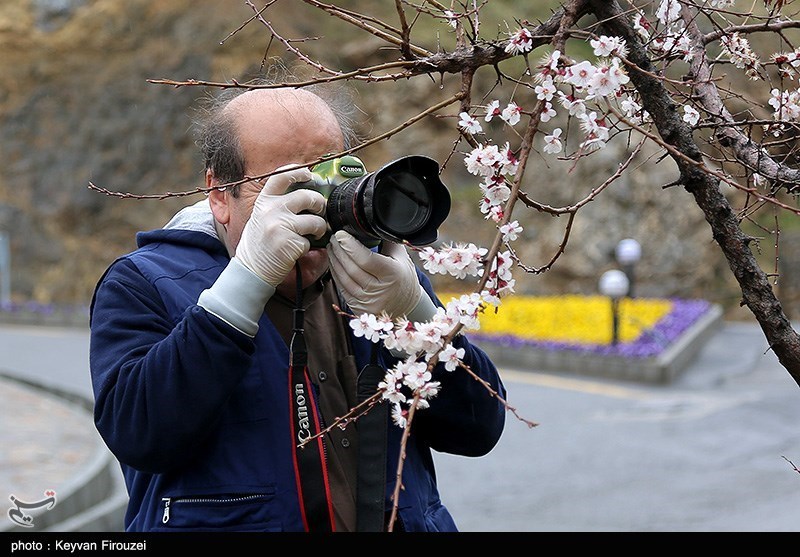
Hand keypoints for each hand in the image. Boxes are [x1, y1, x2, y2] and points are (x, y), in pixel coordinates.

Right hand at [235, 166, 326, 286]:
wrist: (251, 269)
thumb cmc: (259, 244)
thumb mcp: (261, 217)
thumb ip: (277, 204)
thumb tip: (303, 194)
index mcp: (264, 201)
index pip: (282, 175)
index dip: (298, 171)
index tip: (308, 174)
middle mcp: (272, 210)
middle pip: (308, 196)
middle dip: (319, 204)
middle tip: (319, 210)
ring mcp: (282, 226)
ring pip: (316, 220)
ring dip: (319, 228)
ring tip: (313, 233)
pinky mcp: (291, 242)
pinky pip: (310, 241)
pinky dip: (308, 246)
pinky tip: (298, 248)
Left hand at [327, 230, 422, 318]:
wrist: (407, 307)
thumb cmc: (404, 279)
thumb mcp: (402, 258)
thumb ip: (388, 241)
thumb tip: (373, 222)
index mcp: (393, 274)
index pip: (365, 259)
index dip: (349, 245)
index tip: (341, 234)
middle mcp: (380, 290)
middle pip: (351, 267)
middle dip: (339, 250)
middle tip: (334, 238)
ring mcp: (368, 301)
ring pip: (343, 278)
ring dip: (334, 261)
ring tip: (332, 248)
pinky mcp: (359, 309)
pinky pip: (342, 288)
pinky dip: (336, 274)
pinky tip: (334, 263)